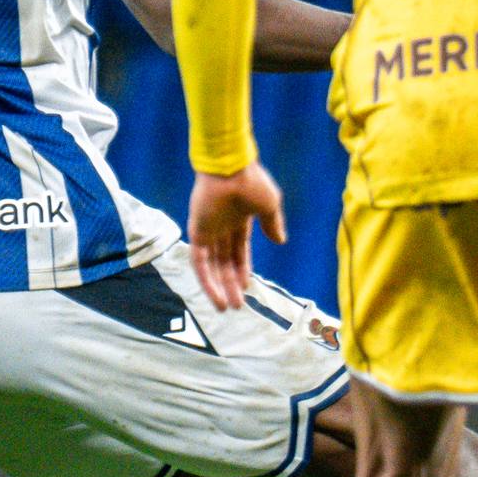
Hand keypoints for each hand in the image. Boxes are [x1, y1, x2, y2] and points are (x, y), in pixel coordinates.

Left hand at [187, 164, 284, 310]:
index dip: (242, 269)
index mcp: (239, 220)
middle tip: (237, 306)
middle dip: (231, 284)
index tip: (247, 287)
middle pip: (225, 262)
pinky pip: (199, 262)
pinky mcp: (197, 232)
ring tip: (227, 308)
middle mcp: (221, 227)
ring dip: (219, 288)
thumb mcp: (269, 205)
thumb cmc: (252, 181)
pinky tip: (215, 295)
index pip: (239, 251)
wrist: (230, 168)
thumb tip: (280, 241)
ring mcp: (208, 230)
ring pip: (212, 267)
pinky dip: (206, 280)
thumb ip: (273, 224)